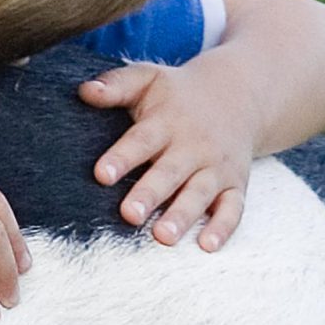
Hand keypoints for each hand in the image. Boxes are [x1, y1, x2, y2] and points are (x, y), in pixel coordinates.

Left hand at [78, 60, 264, 249]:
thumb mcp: (149, 79)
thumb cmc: (179, 95)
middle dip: (150, 194)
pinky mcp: (235, 185)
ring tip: (163, 236)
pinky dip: (223, 227)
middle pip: (170, 172)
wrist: (239, 95)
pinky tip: (207, 246)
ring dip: (182, 216)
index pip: (142, 140)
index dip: (122, 157)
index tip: (101, 175)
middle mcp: (193, 146)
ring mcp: (216, 168)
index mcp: (168, 121)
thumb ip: (117, 85)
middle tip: (129, 215)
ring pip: (199, 194)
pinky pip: (232, 208)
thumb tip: (85, 91)